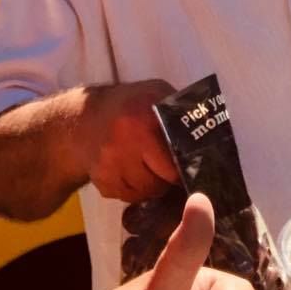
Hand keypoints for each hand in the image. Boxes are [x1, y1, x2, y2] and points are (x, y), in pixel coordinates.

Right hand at [81, 79, 179, 202]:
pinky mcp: (101, 181)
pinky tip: (132, 172)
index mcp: (143, 119)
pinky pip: (127, 197)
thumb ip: (180, 108)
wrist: (82, 119)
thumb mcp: (156, 93)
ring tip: (150, 168)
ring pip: (144, 193)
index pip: (172, 161)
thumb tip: (208, 127)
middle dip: (167, 179)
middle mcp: (124, 144)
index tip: (189, 167)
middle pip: (158, 182)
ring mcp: (110, 165)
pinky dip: (133, 190)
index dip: (183, 167)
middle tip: (169, 169)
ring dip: (151, 185)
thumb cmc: (129, 104)